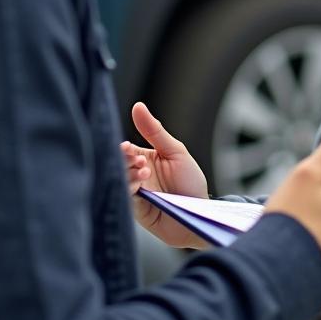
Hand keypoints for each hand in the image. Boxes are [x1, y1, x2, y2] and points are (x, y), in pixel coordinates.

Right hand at [120, 101, 209, 249]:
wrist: (200, 213)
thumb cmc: (190, 182)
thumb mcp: (175, 151)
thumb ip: (154, 130)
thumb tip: (137, 106)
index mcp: (145, 159)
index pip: (126, 151)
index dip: (124, 150)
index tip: (127, 148)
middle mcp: (137, 175)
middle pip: (120, 165)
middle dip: (125, 161)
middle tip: (138, 160)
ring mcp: (136, 193)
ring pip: (120, 181)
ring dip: (129, 175)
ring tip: (144, 172)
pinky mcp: (137, 210)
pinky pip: (126, 198)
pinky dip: (129, 190)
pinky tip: (140, 186)